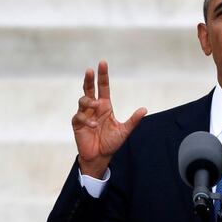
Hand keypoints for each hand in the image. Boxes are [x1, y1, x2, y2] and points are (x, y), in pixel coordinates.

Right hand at [72, 61, 146, 177]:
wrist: (100, 157)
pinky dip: (86, 119)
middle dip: (89, 79)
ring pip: (83, 100)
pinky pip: (79, 117)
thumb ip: (133, 120)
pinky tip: (92, 125)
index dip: (102, 76)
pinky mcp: (77, 124)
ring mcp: (85, 115)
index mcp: (105, 106)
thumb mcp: (124, 131)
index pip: (103, 87)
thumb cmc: (111, 143)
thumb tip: (144, 109)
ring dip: (89, 102)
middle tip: (90, 70)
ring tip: (96, 107)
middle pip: (89, 89)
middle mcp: (94, 108)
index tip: (102, 63)